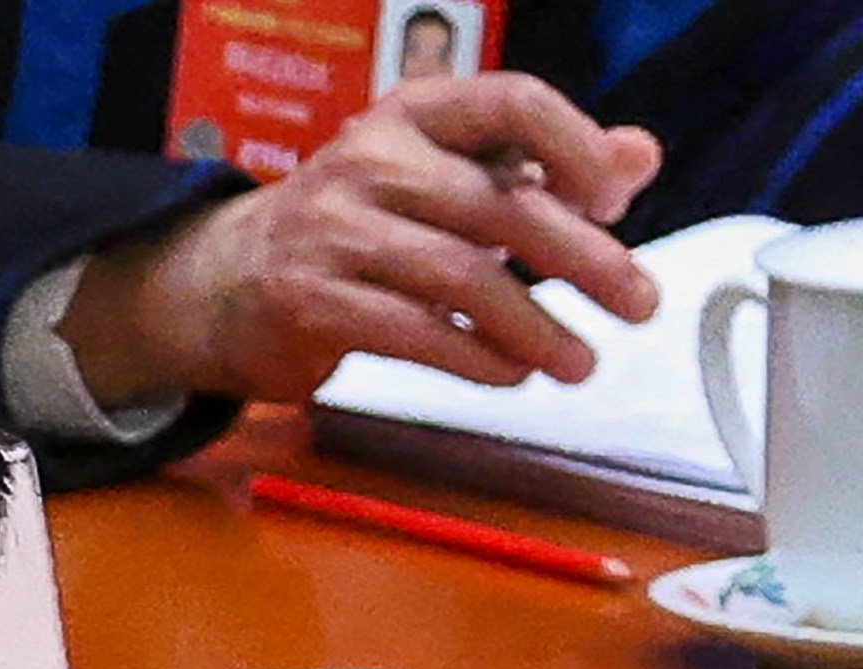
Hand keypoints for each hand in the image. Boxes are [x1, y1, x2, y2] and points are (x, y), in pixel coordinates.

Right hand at [59, 76, 666, 406]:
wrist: (222, 281)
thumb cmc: (357, 226)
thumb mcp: (444, 177)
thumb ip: (540, 165)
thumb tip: (640, 157)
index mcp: (413, 114)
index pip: (512, 102)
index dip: (577, 147)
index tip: (616, 199)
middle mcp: (368, 161)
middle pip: (499, 205)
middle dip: (584, 259)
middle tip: (637, 302)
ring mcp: (330, 231)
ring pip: (459, 278)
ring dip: (533, 326)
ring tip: (579, 361)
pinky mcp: (307, 301)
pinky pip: (411, 332)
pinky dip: (473, 358)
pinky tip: (510, 373)